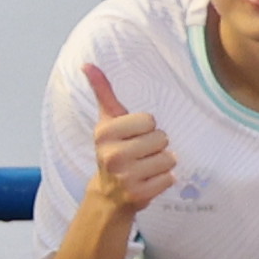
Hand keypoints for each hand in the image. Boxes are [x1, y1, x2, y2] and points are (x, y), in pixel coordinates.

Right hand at [72, 62, 171, 225]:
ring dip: (162, 163)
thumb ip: (103, 92)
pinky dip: (164, 180)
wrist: (109, 194)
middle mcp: (112, 155)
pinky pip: (170, 178)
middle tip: (140, 155)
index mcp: (104, 134)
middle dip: (156, 146)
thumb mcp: (108, 122)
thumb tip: (87, 64)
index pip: (149, 120)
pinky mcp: (139, 194)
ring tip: (146, 168)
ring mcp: (125, 177)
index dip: (146, 128)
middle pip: (161, 138)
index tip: (133, 137)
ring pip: (169, 158)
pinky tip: (149, 181)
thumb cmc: (114, 150)